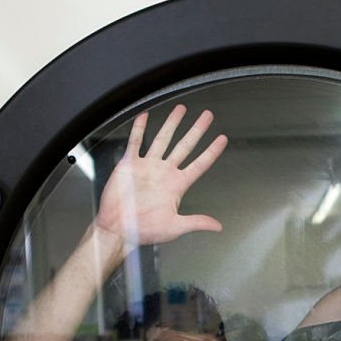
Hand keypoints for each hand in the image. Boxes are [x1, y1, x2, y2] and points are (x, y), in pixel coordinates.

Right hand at [93, 105, 227, 250]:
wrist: (117, 229)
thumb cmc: (144, 231)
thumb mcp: (174, 227)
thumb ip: (196, 222)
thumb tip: (218, 226)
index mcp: (177, 186)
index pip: (199, 164)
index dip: (211, 151)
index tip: (222, 139)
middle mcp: (164, 173)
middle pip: (185, 146)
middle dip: (197, 130)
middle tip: (207, 116)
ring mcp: (148, 167)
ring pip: (163, 139)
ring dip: (172, 124)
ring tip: (181, 109)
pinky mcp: (130, 165)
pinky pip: (136, 142)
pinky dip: (140, 129)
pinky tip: (145, 116)